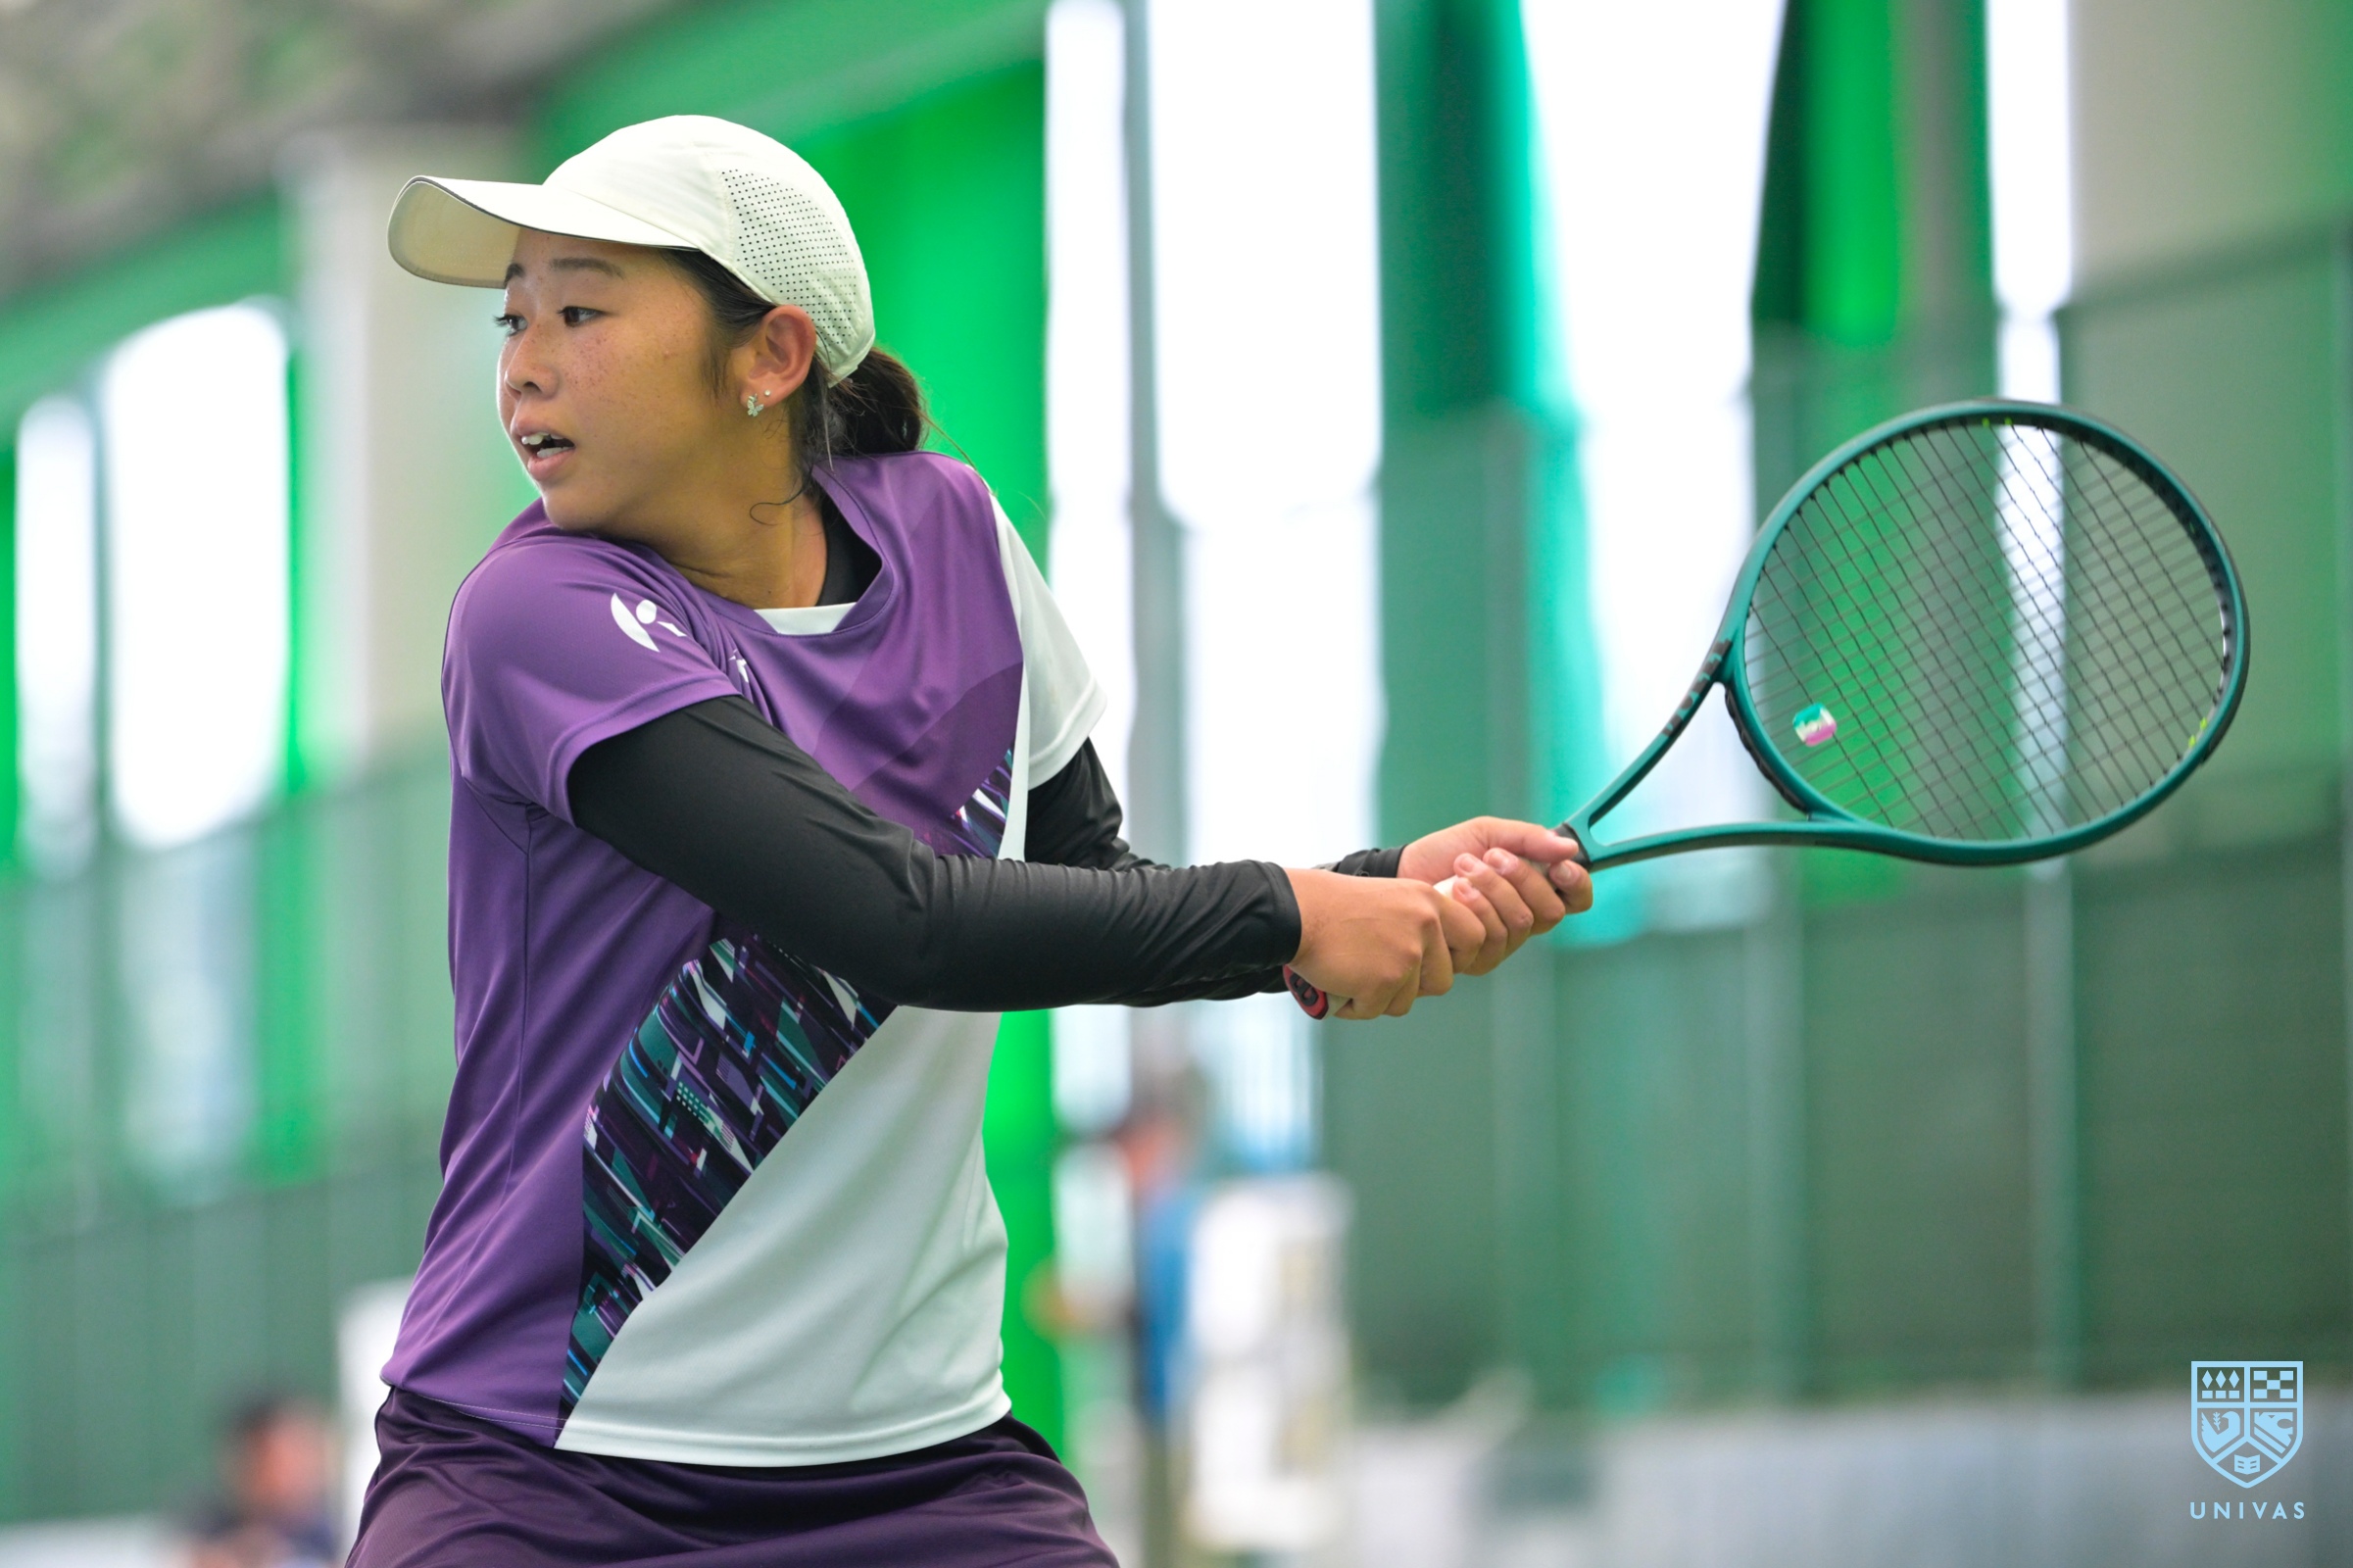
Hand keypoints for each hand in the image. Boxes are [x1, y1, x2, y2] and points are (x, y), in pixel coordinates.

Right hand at [1285, 868, 1487, 1018]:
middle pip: (1442, 980)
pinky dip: (1356, 1005)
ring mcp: (1406, 955)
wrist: (1299, 912)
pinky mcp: (1383, 981)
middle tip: (1382, 976)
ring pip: (1407, 1000)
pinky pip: (1376, 1010)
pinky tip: (1339, 983)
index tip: (1433, 963)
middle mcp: (1425, 926)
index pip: (1475, 937)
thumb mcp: (1392, 900)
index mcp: (1429, 902)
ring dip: (1381, 997)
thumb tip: (1438, 966)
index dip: (1458, 957)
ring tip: (1353, 975)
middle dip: (1413, 987)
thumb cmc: (1336, 909)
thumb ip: (1419, 924)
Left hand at [1399, 818, 1592, 972]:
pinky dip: (1474, 907)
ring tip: (1463, 867)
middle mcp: (1525, 920)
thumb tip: (1569, 848)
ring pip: (1521, 924)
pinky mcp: (1478, 957)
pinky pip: (1493, 937)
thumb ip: (1528, 839)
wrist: (1403, 872)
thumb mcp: (1488, 834)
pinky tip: (1454, 891)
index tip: (1559, 866)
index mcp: (1535, 889)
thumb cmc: (1445, 853)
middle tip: (1492, 856)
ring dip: (1492, 888)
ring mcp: (1503, 942)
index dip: (1576, 884)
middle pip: (1551, 912)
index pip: (1577, 898)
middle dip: (1522, 879)